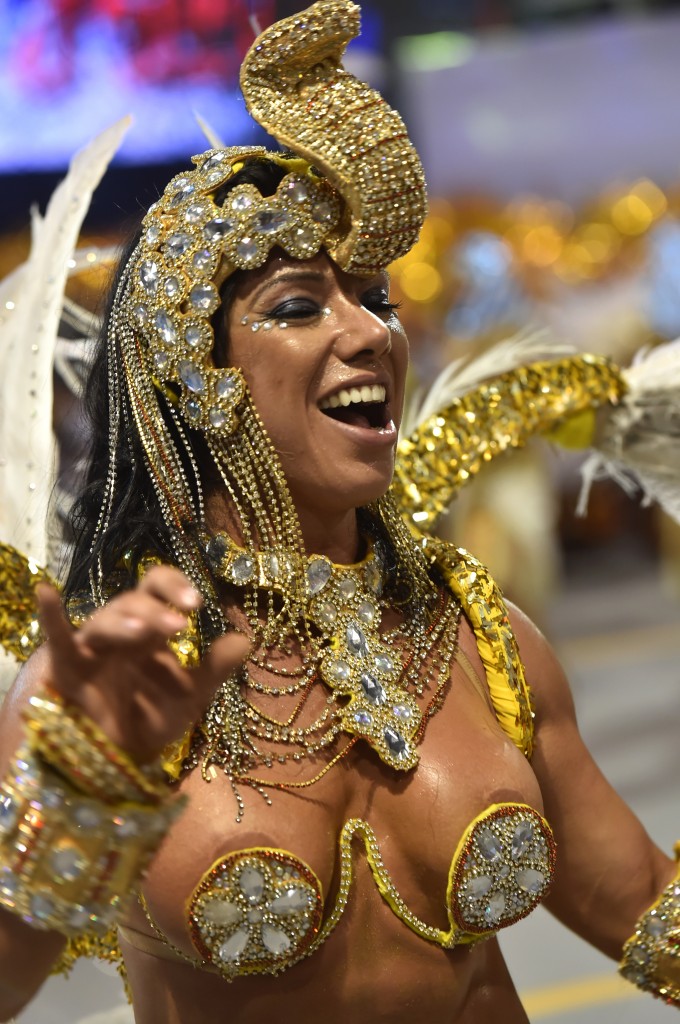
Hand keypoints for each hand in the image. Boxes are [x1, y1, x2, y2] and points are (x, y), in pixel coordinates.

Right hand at [36, 566, 247, 763]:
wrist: (120, 754)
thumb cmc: (153, 714)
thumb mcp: (191, 695)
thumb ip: (217, 667)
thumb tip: (246, 638)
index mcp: (151, 628)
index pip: (159, 588)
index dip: (175, 587)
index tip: (198, 603)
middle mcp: (121, 630)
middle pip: (134, 602)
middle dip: (157, 609)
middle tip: (182, 622)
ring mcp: (93, 646)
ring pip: (104, 620)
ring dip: (125, 623)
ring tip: (147, 634)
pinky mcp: (67, 666)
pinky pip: (57, 638)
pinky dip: (51, 616)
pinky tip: (46, 591)